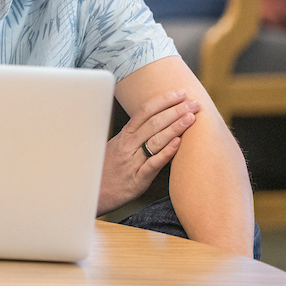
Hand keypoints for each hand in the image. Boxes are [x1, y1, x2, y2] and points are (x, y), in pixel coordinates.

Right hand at [98, 89, 200, 214]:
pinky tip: (178, 144)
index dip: (163, 100)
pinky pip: (152, 164)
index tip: (180, 93)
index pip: (145, 111)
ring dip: (175, 127)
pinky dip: (165, 153)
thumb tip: (156, 122)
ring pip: (155, 140)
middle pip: (153, 122)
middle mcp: (128, 145)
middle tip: (194, 103)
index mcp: (124, 135)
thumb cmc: (106, 170)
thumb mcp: (116, 147)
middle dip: (175, 111)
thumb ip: (134, 135)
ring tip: (191, 118)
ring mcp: (132, 162)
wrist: (92, 193)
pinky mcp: (137, 180)